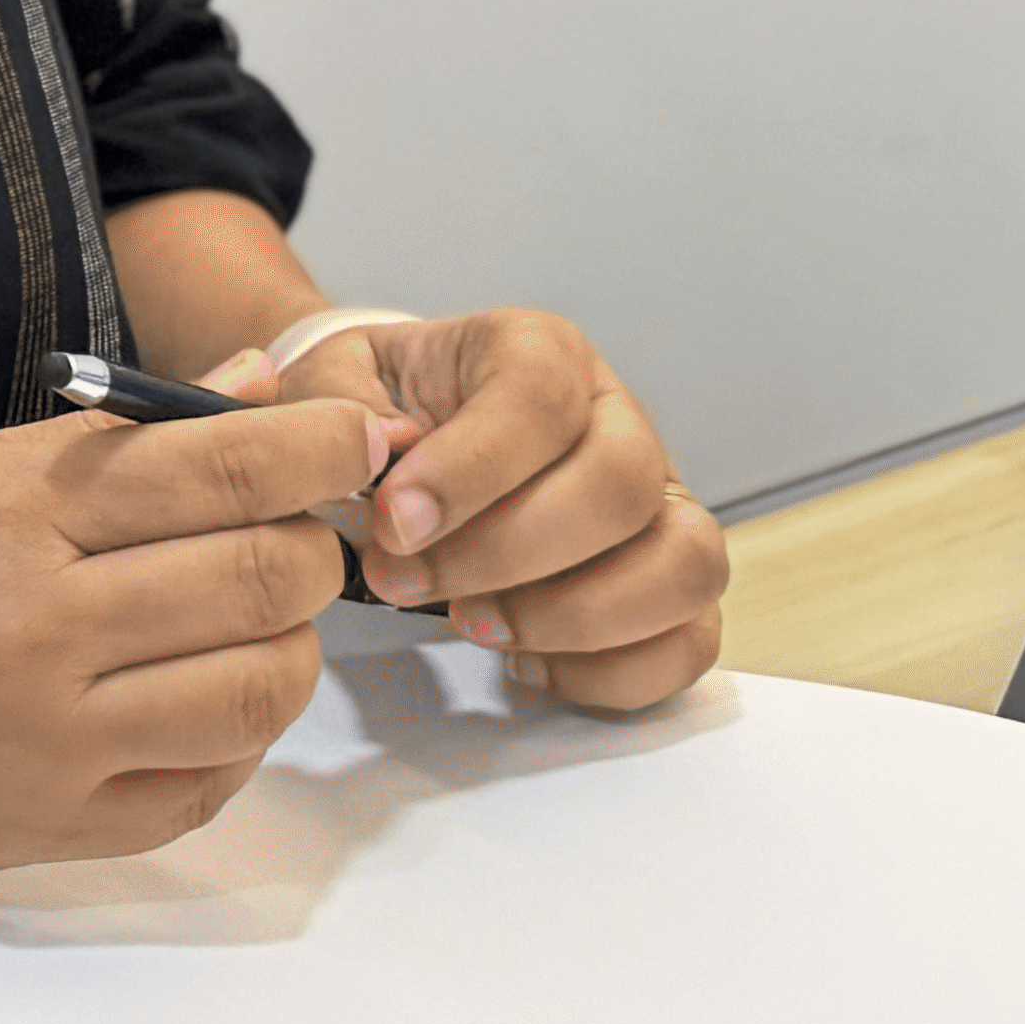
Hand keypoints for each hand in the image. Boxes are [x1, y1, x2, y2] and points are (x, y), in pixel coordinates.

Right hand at [0, 394, 391, 899]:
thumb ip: (93, 445)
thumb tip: (244, 394)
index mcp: (2, 509)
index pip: (217, 467)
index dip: (315, 446)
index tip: (357, 435)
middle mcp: (35, 623)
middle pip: (262, 576)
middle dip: (314, 547)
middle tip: (304, 531)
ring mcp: (45, 738)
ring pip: (259, 688)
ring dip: (289, 645)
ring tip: (253, 618)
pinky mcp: (45, 827)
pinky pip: (202, 787)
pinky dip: (234, 739)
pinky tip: (201, 699)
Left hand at [232, 308, 726, 714]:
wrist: (405, 434)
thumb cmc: (376, 410)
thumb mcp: (333, 382)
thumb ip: (343, 408)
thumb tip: (390, 449)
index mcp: (540, 351)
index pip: (540, 397)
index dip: (471, 470)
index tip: (393, 523)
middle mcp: (618, 419)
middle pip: (621, 484)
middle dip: (508, 553)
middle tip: (407, 584)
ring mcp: (658, 503)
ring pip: (685, 563)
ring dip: (576, 616)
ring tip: (473, 626)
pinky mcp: (668, 580)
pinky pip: (690, 639)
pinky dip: (612, 672)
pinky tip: (525, 660)